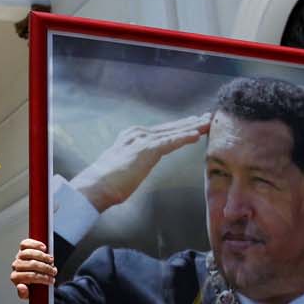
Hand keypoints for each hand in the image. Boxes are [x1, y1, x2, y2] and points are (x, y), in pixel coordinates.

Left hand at [11, 238, 56, 299]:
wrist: (34, 276)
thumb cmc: (33, 286)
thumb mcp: (30, 294)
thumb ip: (25, 294)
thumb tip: (21, 287)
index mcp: (16, 278)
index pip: (28, 276)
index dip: (41, 278)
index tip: (51, 280)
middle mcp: (16, 266)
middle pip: (31, 264)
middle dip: (45, 268)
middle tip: (53, 272)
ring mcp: (18, 256)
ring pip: (29, 253)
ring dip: (43, 257)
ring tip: (51, 261)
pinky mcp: (22, 248)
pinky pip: (26, 243)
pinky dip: (35, 245)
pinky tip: (44, 248)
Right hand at [70, 114, 209, 212]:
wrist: (96, 186)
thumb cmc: (107, 182)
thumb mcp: (124, 165)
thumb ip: (135, 160)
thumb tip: (140, 164)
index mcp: (133, 136)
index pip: (162, 131)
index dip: (180, 126)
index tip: (194, 123)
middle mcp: (138, 134)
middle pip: (170, 127)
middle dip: (190, 122)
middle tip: (207, 117)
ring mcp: (142, 140)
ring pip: (173, 132)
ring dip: (192, 127)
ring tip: (207, 122)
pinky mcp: (146, 150)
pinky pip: (170, 142)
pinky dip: (184, 138)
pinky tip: (196, 135)